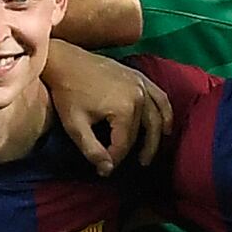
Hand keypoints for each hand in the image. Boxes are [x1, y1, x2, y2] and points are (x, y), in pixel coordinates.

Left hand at [40, 41, 168, 168]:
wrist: (65, 61)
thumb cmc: (67, 93)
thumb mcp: (75, 126)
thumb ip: (92, 150)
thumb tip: (107, 169)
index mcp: (124, 109)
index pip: (125, 144)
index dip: (116, 160)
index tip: (105, 170)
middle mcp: (139, 96)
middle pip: (142, 132)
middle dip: (137, 151)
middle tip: (135, 167)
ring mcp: (142, 84)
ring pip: (157, 117)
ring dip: (156, 137)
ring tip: (149, 153)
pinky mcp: (140, 76)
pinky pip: (160, 97)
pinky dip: (165, 113)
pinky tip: (165, 126)